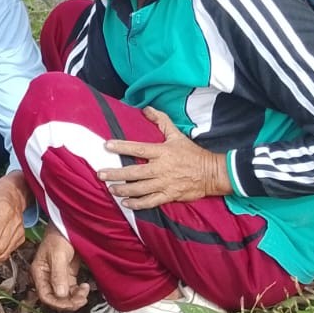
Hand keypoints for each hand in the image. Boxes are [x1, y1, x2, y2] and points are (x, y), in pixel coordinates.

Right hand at [31, 226, 88, 310]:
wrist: (68, 226)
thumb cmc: (59, 236)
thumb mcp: (58, 255)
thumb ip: (59, 275)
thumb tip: (60, 295)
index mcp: (39, 273)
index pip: (45, 296)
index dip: (58, 303)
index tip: (72, 302)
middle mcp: (46, 277)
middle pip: (55, 299)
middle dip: (69, 302)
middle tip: (82, 298)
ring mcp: (57, 277)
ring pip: (64, 296)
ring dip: (75, 298)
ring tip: (85, 290)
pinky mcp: (67, 275)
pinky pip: (71, 290)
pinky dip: (78, 292)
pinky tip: (85, 286)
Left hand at [101, 106, 230, 208]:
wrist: (212, 173)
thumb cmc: (192, 153)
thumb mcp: (177, 135)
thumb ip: (161, 121)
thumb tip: (147, 109)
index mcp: (162, 152)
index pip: (138, 149)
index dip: (121, 147)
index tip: (107, 145)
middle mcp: (161, 169)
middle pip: (134, 173)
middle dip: (116, 174)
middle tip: (101, 174)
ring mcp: (165, 184)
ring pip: (140, 189)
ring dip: (123, 189)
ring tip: (111, 188)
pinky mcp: (169, 196)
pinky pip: (151, 201)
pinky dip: (137, 203)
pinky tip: (126, 203)